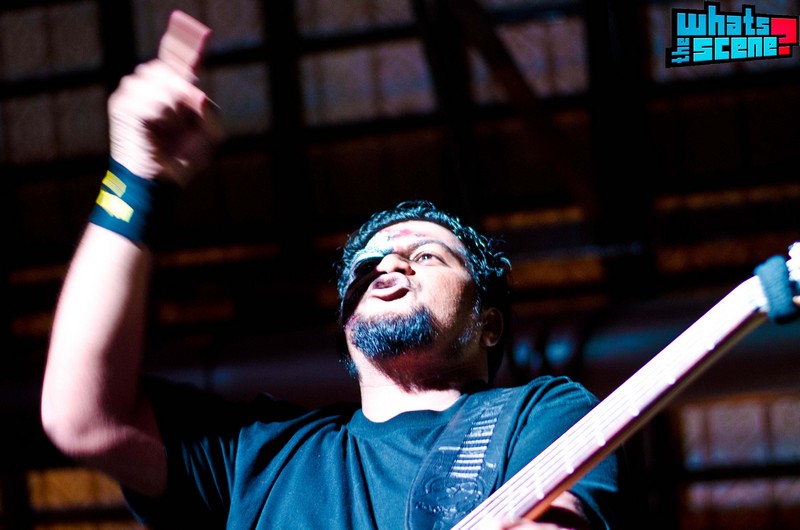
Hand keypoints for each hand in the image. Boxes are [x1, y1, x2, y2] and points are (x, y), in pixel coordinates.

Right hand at [108, 11, 222, 184]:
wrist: (160, 181)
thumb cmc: (183, 158)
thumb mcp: (211, 134)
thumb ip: (211, 111)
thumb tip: (198, 93)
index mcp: (169, 89)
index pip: (174, 59)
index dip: (181, 46)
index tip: (196, 33)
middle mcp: (148, 86)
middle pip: (170, 69)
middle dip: (182, 94)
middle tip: (180, 121)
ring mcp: (132, 93)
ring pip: (162, 82)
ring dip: (172, 109)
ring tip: (166, 131)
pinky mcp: (121, 105)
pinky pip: (151, 100)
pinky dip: (160, 117)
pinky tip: (155, 131)